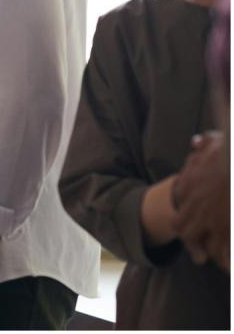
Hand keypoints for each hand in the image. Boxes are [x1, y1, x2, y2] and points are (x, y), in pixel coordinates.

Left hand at [173, 131, 229, 269]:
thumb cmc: (230, 152)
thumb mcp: (214, 142)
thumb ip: (203, 144)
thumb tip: (195, 142)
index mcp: (189, 187)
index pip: (179, 208)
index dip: (185, 220)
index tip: (192, 226)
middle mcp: (195, 206)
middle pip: (183, 229)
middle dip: (191, 241)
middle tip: (198, 253)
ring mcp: (211, 219)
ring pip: (202, 243)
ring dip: (209, 253)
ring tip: (216, 262)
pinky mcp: (226, 228)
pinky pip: (223, 251)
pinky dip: (226, 260)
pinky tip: (228, 267)